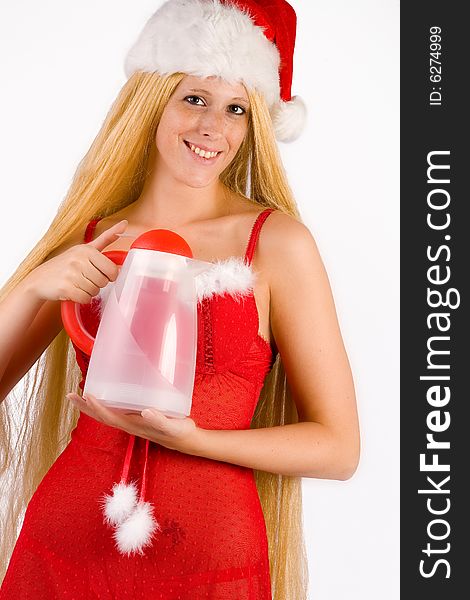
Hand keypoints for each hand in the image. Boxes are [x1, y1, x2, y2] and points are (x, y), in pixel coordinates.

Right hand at [25, 220, 128, 302]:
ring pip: (95, 291)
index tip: (101, 274)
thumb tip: (125, 223)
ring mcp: (71, 273)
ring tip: (78, 284)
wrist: (40, 279)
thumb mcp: (86, 248)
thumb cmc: (66, 264)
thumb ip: (106, 238)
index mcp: (87, 250)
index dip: (109, 276)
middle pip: (104, 282)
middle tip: (85, 279)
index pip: (112, 270)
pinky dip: (82, 299)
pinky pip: (85, 299)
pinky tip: (74, 291)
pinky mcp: (65, 287)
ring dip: (89, 292)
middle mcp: (78, 260)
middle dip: (97, 284)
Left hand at [66, 392, 201, 453]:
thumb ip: (160, 419)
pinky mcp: (138, 418)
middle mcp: (129, 425)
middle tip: (71, 394)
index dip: (97, 407)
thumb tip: (146, 410)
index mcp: (134, 426)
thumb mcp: (173, 426)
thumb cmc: (180, 433)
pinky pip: (117, 410)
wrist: (188, 440)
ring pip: (107, 414)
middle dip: (85, 407)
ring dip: (92, 406)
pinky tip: (108, 394)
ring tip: (81, 394)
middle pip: (102, 416)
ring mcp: (133, 422)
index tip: (87, 395)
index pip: (110, 417)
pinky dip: (107, 403)